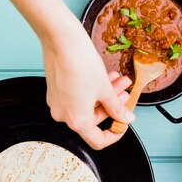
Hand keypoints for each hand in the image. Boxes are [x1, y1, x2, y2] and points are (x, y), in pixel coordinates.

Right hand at [42, 21, 133, 149]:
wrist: (61, 40)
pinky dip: (91, 91)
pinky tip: (104, 77)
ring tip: (119, 81)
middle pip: (93, 120)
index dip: (115, 134)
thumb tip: (125, 118)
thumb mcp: (105, 88)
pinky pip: (76, 98)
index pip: (98, 141)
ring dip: (104, 95)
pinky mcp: (55, 91)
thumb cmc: (81, 63)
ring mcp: (58, 103)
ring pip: (86, 106)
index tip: (123, 123)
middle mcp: (64, 115)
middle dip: (112, 106)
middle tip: (125, 93)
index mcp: (77, 121)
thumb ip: (116, 107)